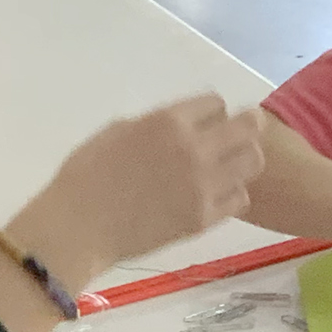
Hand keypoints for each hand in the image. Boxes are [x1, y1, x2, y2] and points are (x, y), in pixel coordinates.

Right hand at [10, 94, 263, 285]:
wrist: (78, 228)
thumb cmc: (86, 174)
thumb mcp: (117, 131)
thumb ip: (156, 123)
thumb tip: (181, 124)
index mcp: (169, 122)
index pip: (216, 103)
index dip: (212, 111)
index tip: (206, 121)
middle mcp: (195, 149)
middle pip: (249, 128)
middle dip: (244, 127)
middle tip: (235, 137)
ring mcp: (204, 186)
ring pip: (253, 162)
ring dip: (242, 161)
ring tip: (227, 168)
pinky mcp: (205, 218)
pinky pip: (240, 199)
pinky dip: (231, 194)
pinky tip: (215, 196)